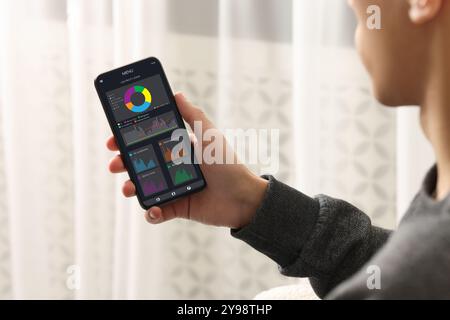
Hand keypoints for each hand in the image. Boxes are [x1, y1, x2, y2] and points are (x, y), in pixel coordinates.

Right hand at [106, 93, 267, 228]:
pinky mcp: (178, 207)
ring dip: (131, 187)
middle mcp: (173, 167)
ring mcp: (174, 188)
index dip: (128, 141)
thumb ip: (193, 116)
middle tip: (115, 164)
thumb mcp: (210, 135)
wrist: (243, 197)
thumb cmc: (228, 163)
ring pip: (144, 188)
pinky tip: (153, 208)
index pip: (147, 142)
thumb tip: (176, 93)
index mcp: (178, 149)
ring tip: (129, 188)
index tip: (113, 139)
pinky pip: (158, 211)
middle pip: (140, 164)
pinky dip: (152, 212)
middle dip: (123, 163)